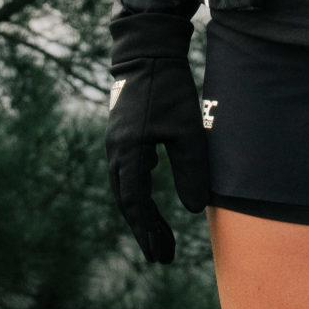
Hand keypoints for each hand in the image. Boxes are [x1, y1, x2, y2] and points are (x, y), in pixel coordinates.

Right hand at [106, 53, 210, 262]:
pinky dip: (139, 192)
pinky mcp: (125, 134)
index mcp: (127, 153)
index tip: (159, 253)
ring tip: (158, 236)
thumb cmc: (169, 89)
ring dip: (141, 213)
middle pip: (126, 201)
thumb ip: (190, 170)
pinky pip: (128, 172)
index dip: (147, 230)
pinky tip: (152, 199)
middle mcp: (116, 151)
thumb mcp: (186, 131)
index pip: (134, 203)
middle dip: (144, 229)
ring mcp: (118, 142)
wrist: (149, 52)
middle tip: (160, 256)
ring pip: (125, 188)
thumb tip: (192, 210)